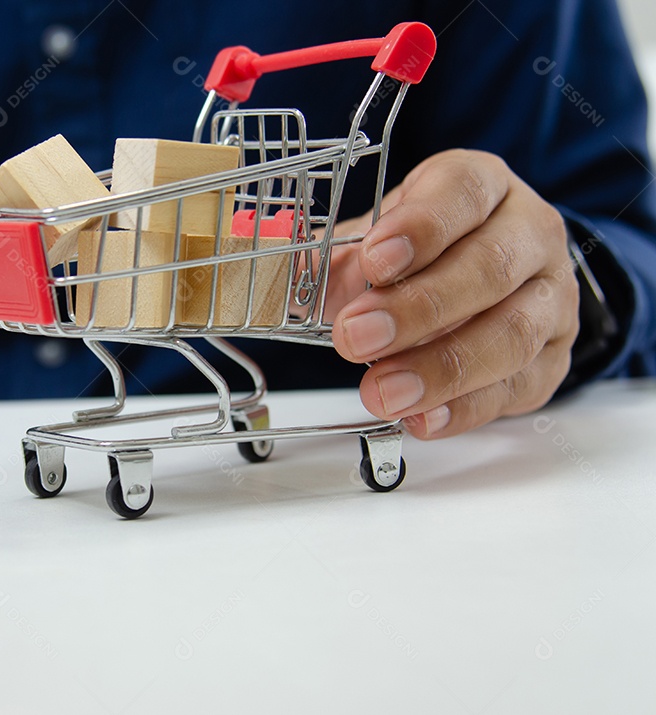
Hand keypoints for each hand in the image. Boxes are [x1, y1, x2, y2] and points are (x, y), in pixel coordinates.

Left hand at [325, 149, 578, 438]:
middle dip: (418, 309)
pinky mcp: (552, 359)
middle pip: (488, 269)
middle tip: (355, 337)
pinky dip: (465, 409)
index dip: (420, 228)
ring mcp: (551, 299)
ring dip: (441, 369)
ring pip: (511, 334)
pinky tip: (422, 418)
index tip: (374, 259)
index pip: (464, 193)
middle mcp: (529, 235)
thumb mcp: (378, 239)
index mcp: (484, 187)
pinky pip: (516, 388)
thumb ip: (331, 256)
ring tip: (382, 391)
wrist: (495, 281)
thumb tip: (277, 272)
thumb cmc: (427, 253)